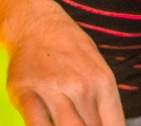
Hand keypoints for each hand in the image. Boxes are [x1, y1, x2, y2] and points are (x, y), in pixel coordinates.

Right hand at [4, 1, 125, 125]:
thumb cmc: (71, 51)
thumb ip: (103, 102)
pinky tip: (49, 125)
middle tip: (82, 125)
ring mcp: (54, 90)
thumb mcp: (97, 69)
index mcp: (103, 81)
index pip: (114, 125)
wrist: (36, 24)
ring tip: (66, 124)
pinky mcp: (26, 94)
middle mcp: (81, 86)